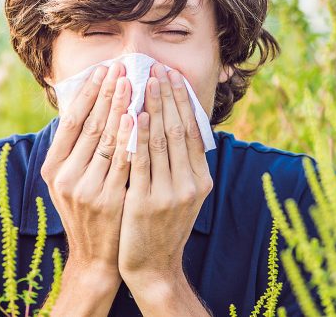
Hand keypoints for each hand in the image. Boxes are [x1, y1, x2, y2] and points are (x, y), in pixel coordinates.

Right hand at [40, 61, 133, 284]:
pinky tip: (139, 117)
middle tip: (121, 67)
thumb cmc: (88, 211)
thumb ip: (76, 148)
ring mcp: (86, 189)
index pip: (71, 121)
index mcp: (53, 168)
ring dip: (121, 108)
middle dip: (107, 93)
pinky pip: (123, 161)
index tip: (103, 69)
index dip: (88, 93)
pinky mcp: (108, 200)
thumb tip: (89, 103)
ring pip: (107, 140)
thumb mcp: (71, 180)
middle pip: (90, 125)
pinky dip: (131, 138)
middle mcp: (65, 177)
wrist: (96, 258)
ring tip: (133, 82)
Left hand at [118, 62, 213, 288]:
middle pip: (178, 130)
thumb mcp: (183, 195)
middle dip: (167, 96)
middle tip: (158, 68)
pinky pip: (141, 161)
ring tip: (144, 81)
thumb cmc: (163, 224)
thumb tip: (178, 123)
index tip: (173, 76)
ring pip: (160, 141)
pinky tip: (134, 115)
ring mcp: (169, 194)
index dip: (183, 101)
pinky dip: (139, 135)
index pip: (192, 131)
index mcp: (201, 180)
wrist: (152, 266)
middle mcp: (190, 185)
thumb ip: (182, 164)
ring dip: (153, 107)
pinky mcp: (145, 202)